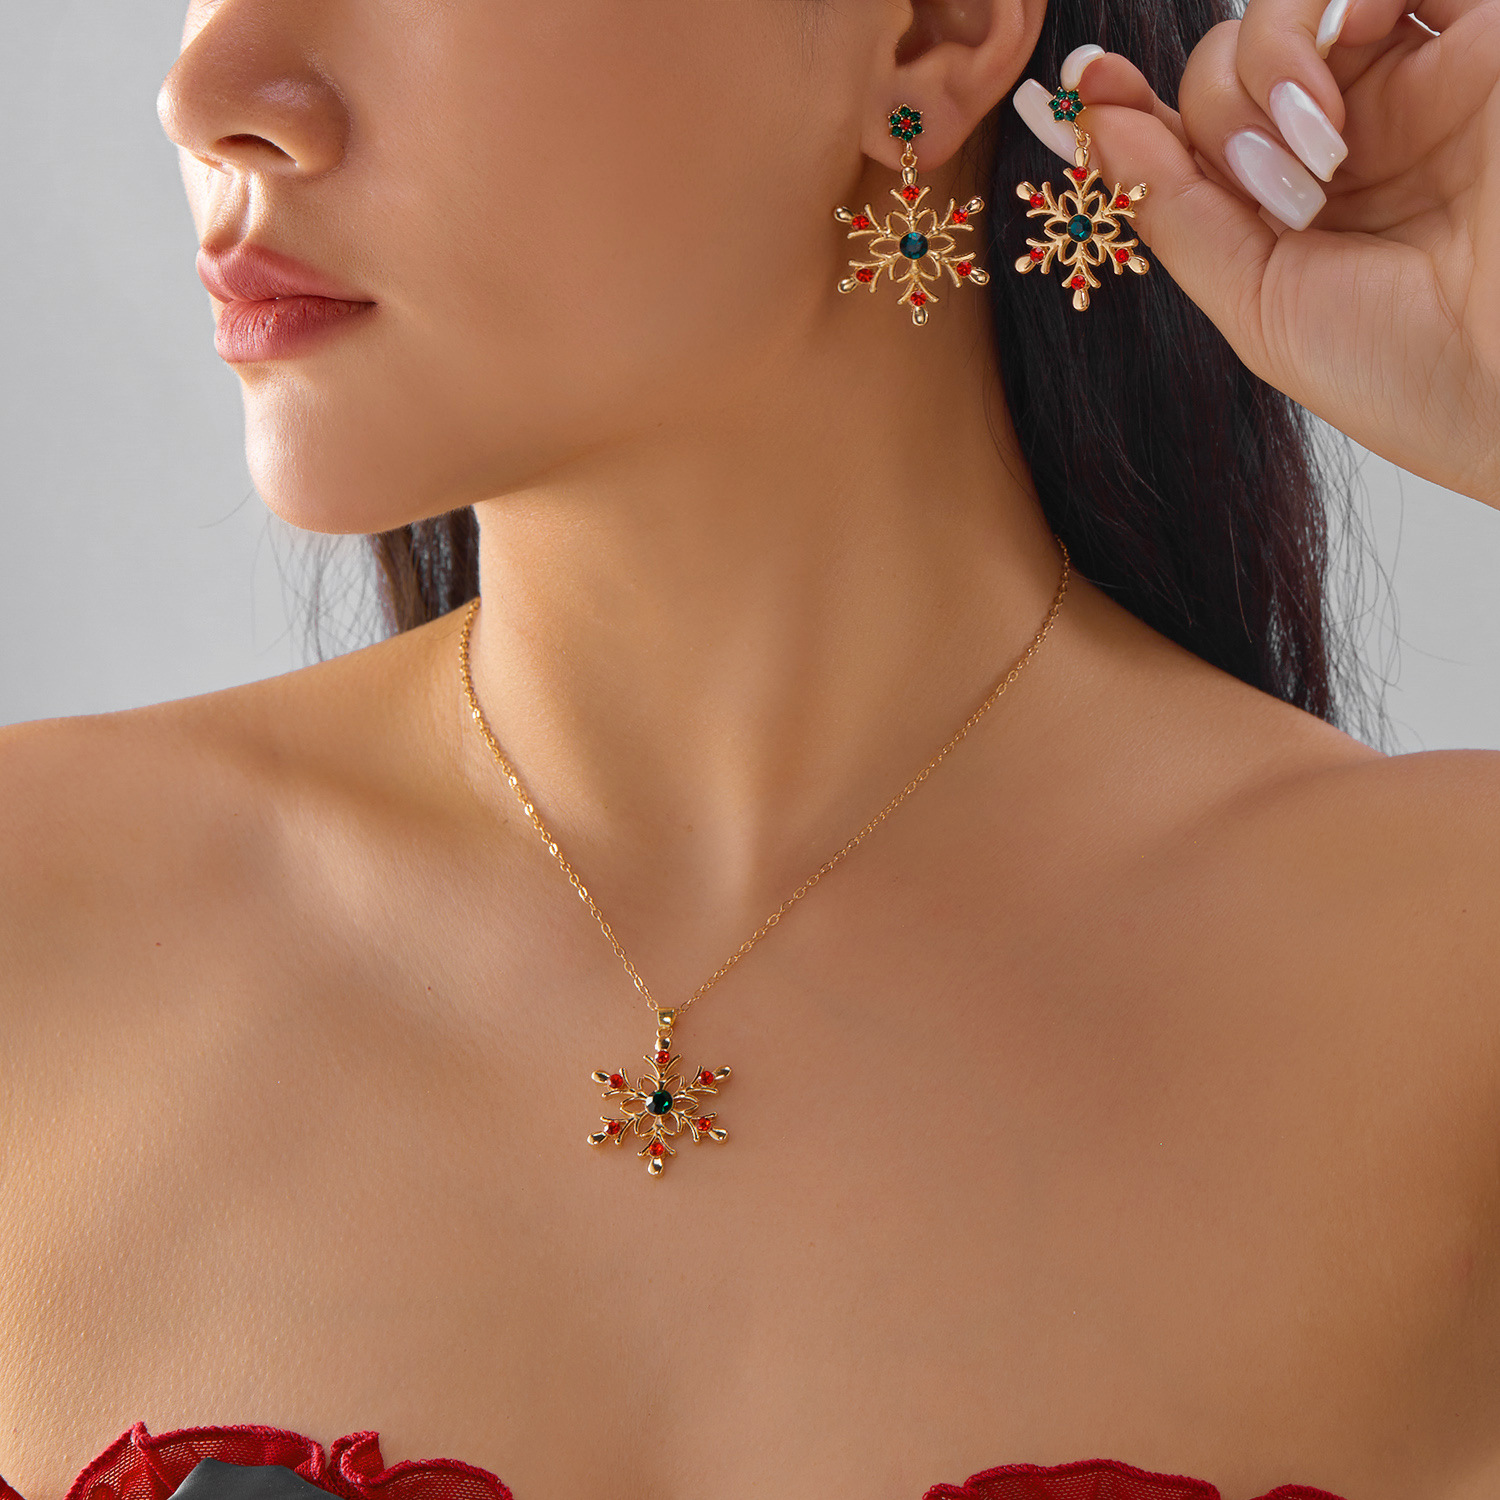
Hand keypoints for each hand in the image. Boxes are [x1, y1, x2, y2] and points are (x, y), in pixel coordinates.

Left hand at [1012, 0, 1499, 506]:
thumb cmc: (1405, 370)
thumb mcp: (1257, 304)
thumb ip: (1178, 213)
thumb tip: (1093, 127)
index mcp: (1298, 213)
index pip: (1194, 138)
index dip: (1130, 112)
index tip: (1075, 93)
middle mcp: (1352, 141)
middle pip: (1225, 70)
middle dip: (1217, 121)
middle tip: (1278, 191)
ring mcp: (1414, 83)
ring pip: (1285, 12)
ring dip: (1262, 68)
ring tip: (1312, 151)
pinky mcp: (1481, 36)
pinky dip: (1326, 7)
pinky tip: (1337, 84)